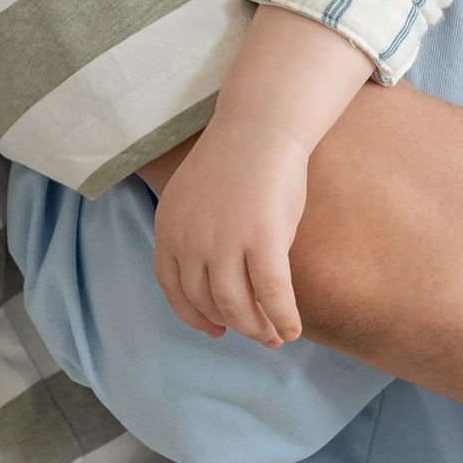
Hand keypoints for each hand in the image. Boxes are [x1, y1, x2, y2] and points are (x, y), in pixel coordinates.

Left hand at [153, 115, 316, 345]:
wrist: (261, 125)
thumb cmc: (237, 160)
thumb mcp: (196, 200)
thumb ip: (197, 236)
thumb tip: (219, 281)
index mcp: (168, 229)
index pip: (173, 289)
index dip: (195, 316)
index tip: (216, 329)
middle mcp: (189, 241)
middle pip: (207, 301)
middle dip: (234, 325)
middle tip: (257, 335)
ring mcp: (223, 242)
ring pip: (236, 306)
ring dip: (257, 329)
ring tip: (274, 337)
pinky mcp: (262, 240)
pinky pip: (272, 294)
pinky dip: (283, 318)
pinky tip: (293, 330)